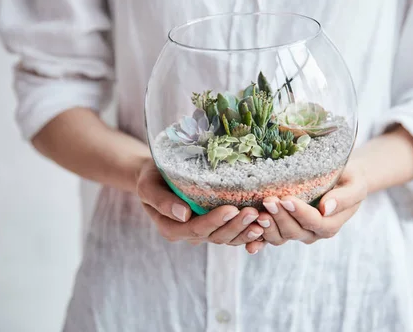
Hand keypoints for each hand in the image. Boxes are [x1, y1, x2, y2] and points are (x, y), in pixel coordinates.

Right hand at [137, 159, 263, 248]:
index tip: (231, 209)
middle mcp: (190, 233)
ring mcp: (205, 231)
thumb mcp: (148, 186)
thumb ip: (161, 201)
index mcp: (173, 228)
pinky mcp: (217, 225)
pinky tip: (264, 224)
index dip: (214, 221)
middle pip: (216, 236)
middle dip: (235, 226)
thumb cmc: (151, 177)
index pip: (196, 229)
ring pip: (228, 238)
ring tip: (262, 219)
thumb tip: (183, 215)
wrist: (157, 175)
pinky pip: (235, 233)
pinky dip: (249, 232)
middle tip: (253, 212)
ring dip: (246, 231)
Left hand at [246, 162, 367, 250]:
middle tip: (268, 200)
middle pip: (294, 231)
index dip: (299, 212)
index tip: (287, 198)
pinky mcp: (283, 228)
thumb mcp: (355, 186)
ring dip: (267, 227)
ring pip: (280, 237)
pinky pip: (269, 238)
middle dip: (280, 217)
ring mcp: (297, 232)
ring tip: (257, 213)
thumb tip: (327, 208)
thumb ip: (344, 198)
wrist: (342, 180)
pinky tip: (248, 237)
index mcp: (330, 224)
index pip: (314, 222)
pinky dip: (258, 240)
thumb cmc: (350, 180)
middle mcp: (312, 232)